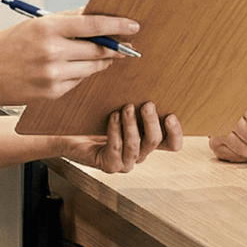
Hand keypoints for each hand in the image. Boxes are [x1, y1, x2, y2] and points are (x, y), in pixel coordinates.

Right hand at [0, 13, 138, 106]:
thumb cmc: (7, 46)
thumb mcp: (33, 25)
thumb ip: (64, 21)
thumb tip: (93, 15)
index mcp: (47, 29)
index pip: (93, 25)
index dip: (117, 25)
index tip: (134, 25)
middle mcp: (52, 52)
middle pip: (98, 49)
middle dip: (115, 47)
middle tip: (127, 44)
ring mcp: (53, 75)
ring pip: (92, 68)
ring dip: (102, 61)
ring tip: (106, 55)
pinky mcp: (53, 93)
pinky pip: (78, 81)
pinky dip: (83, 74)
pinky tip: (78, 68)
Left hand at [62, 102, 182, 172]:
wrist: (71, 133)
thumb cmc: (98, 119)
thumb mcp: (122, 109)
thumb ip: (138, 104)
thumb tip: (151, 81)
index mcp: (147, 142)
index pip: (172, 144)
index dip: (175, 132)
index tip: (170, 115)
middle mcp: (139, 154)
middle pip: (155, 141)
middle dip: (151, 121)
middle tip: (147, 104)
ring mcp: (124, 163)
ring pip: (136, 146)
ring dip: (132, 125)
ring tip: (127, 108)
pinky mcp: (109, 165)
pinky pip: (116, 148)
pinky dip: (115, 131)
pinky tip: (113, 116)